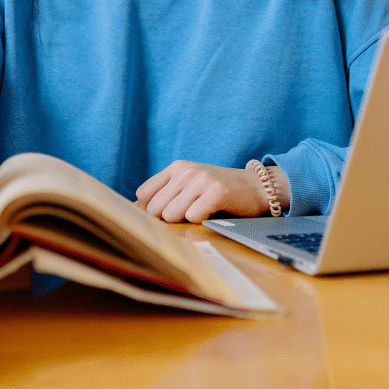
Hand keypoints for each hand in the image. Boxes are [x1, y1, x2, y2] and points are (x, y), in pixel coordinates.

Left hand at [136, 160, 287, 223]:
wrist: (256, 187)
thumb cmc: (218, 191)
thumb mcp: (188, 186)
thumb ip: (163, 195)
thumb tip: (133, 210)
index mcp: (176, 167)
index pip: (143, 194)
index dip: (150, 210)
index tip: (165, 214)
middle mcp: (186, 171)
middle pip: (155, 209)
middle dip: (169, 218)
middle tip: (189, 213)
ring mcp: (201, 180)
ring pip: (171, 215)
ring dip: (186, 221)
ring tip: (201, 212)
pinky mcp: (216, 192)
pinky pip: (193, 217)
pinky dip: (202, 221)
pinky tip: (213, 212)